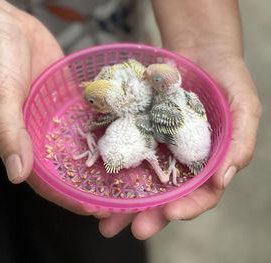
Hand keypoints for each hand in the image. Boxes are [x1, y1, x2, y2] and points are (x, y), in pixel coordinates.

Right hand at [0, 0, 105, 215]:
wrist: (2, 24)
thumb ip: (8, 133)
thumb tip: (17, 175)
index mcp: (23, 142)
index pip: (47, 181)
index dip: (70, 198)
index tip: (97, 210)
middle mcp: (42, 135)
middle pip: (69, 168)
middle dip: (93, 184)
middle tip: (123, 195)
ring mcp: (58, 118)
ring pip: (81, 146)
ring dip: (103, 159)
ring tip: (131, 170)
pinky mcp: (69, 101)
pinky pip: (88, 119)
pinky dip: (104, 129)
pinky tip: (126, 135)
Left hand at [98, 43, 260, 238]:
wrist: (199, 51)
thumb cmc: (227, 80)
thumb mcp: (244, 107)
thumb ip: (239, 142)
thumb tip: (222, 180)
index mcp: (209, 163)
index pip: (201, 195)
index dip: (187, 207)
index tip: (169, 212)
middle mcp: (181, 162)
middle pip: (165, 197)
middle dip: (146, 216)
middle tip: (125, 229)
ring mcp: (159, 149)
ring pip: (141, 183)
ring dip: (122, 204)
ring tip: (102, 219)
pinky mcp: (140, 133)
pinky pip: (126, 153)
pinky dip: (113, 169)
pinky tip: (95, 182)